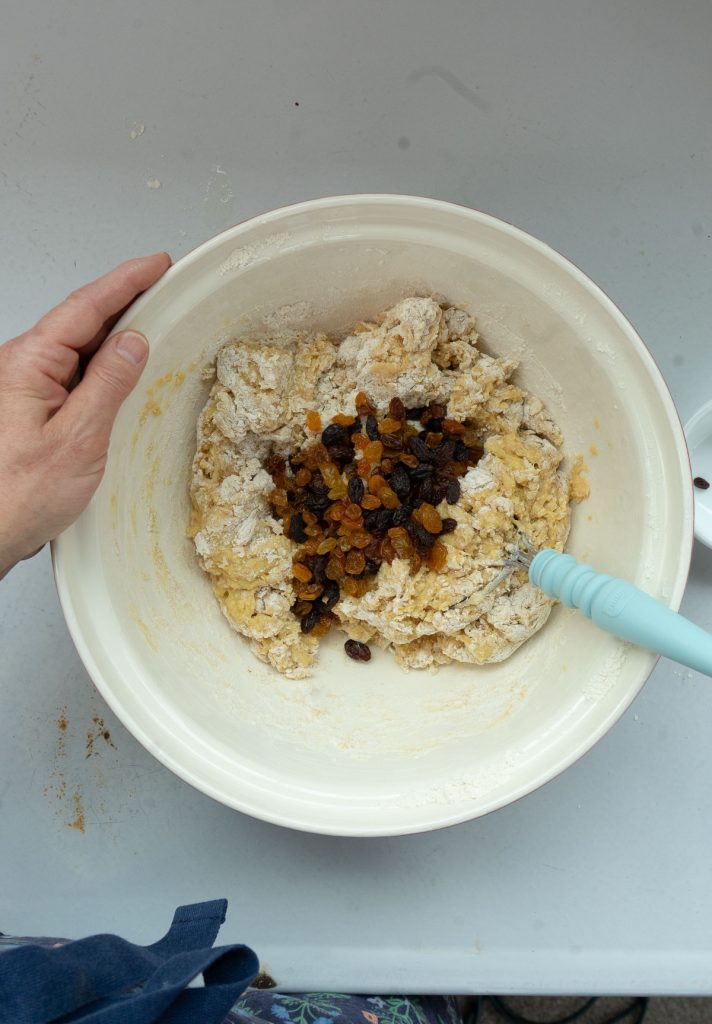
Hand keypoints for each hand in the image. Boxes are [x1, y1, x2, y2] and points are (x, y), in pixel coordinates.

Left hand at [0, 253, 170, 577]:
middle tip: (160, 287)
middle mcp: (21, 367)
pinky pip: (71, 372)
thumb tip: (133, 344)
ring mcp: (24, 387)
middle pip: (79, 320)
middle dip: (122, 300)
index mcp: (29, 364)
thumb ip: (107, 384)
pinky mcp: (30, 408)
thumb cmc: (17, 496)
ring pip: (75, 346)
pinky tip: (120, 370)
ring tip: (149, 323)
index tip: (155, 266)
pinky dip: (101, 365)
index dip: (124, 282)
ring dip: (112, 334)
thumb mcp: (78, 438)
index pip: (84, 307)